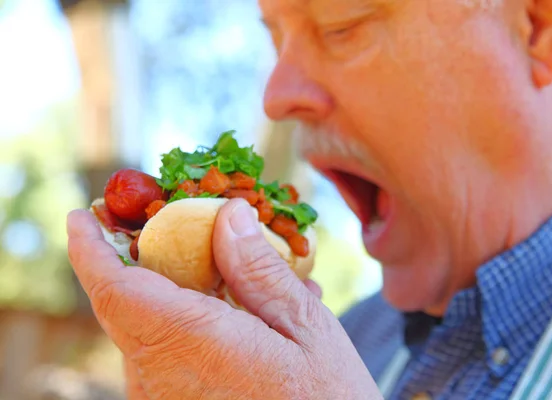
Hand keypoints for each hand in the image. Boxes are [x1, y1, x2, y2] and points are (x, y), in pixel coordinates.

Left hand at [67, 199, 381, 399]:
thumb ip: (260, 270)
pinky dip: (176, 317)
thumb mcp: (306, 328)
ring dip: (158, 287)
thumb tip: (230, 214)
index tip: (81, 216)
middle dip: (127, 257)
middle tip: (151, 221)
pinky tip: (221, 306)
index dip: (90, 248)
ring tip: (205, 261)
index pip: (115, 289)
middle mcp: (162, 376)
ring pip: (139, 326)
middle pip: (122, 303)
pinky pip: (157, 352)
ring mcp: (163, 396)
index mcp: (193, 344)